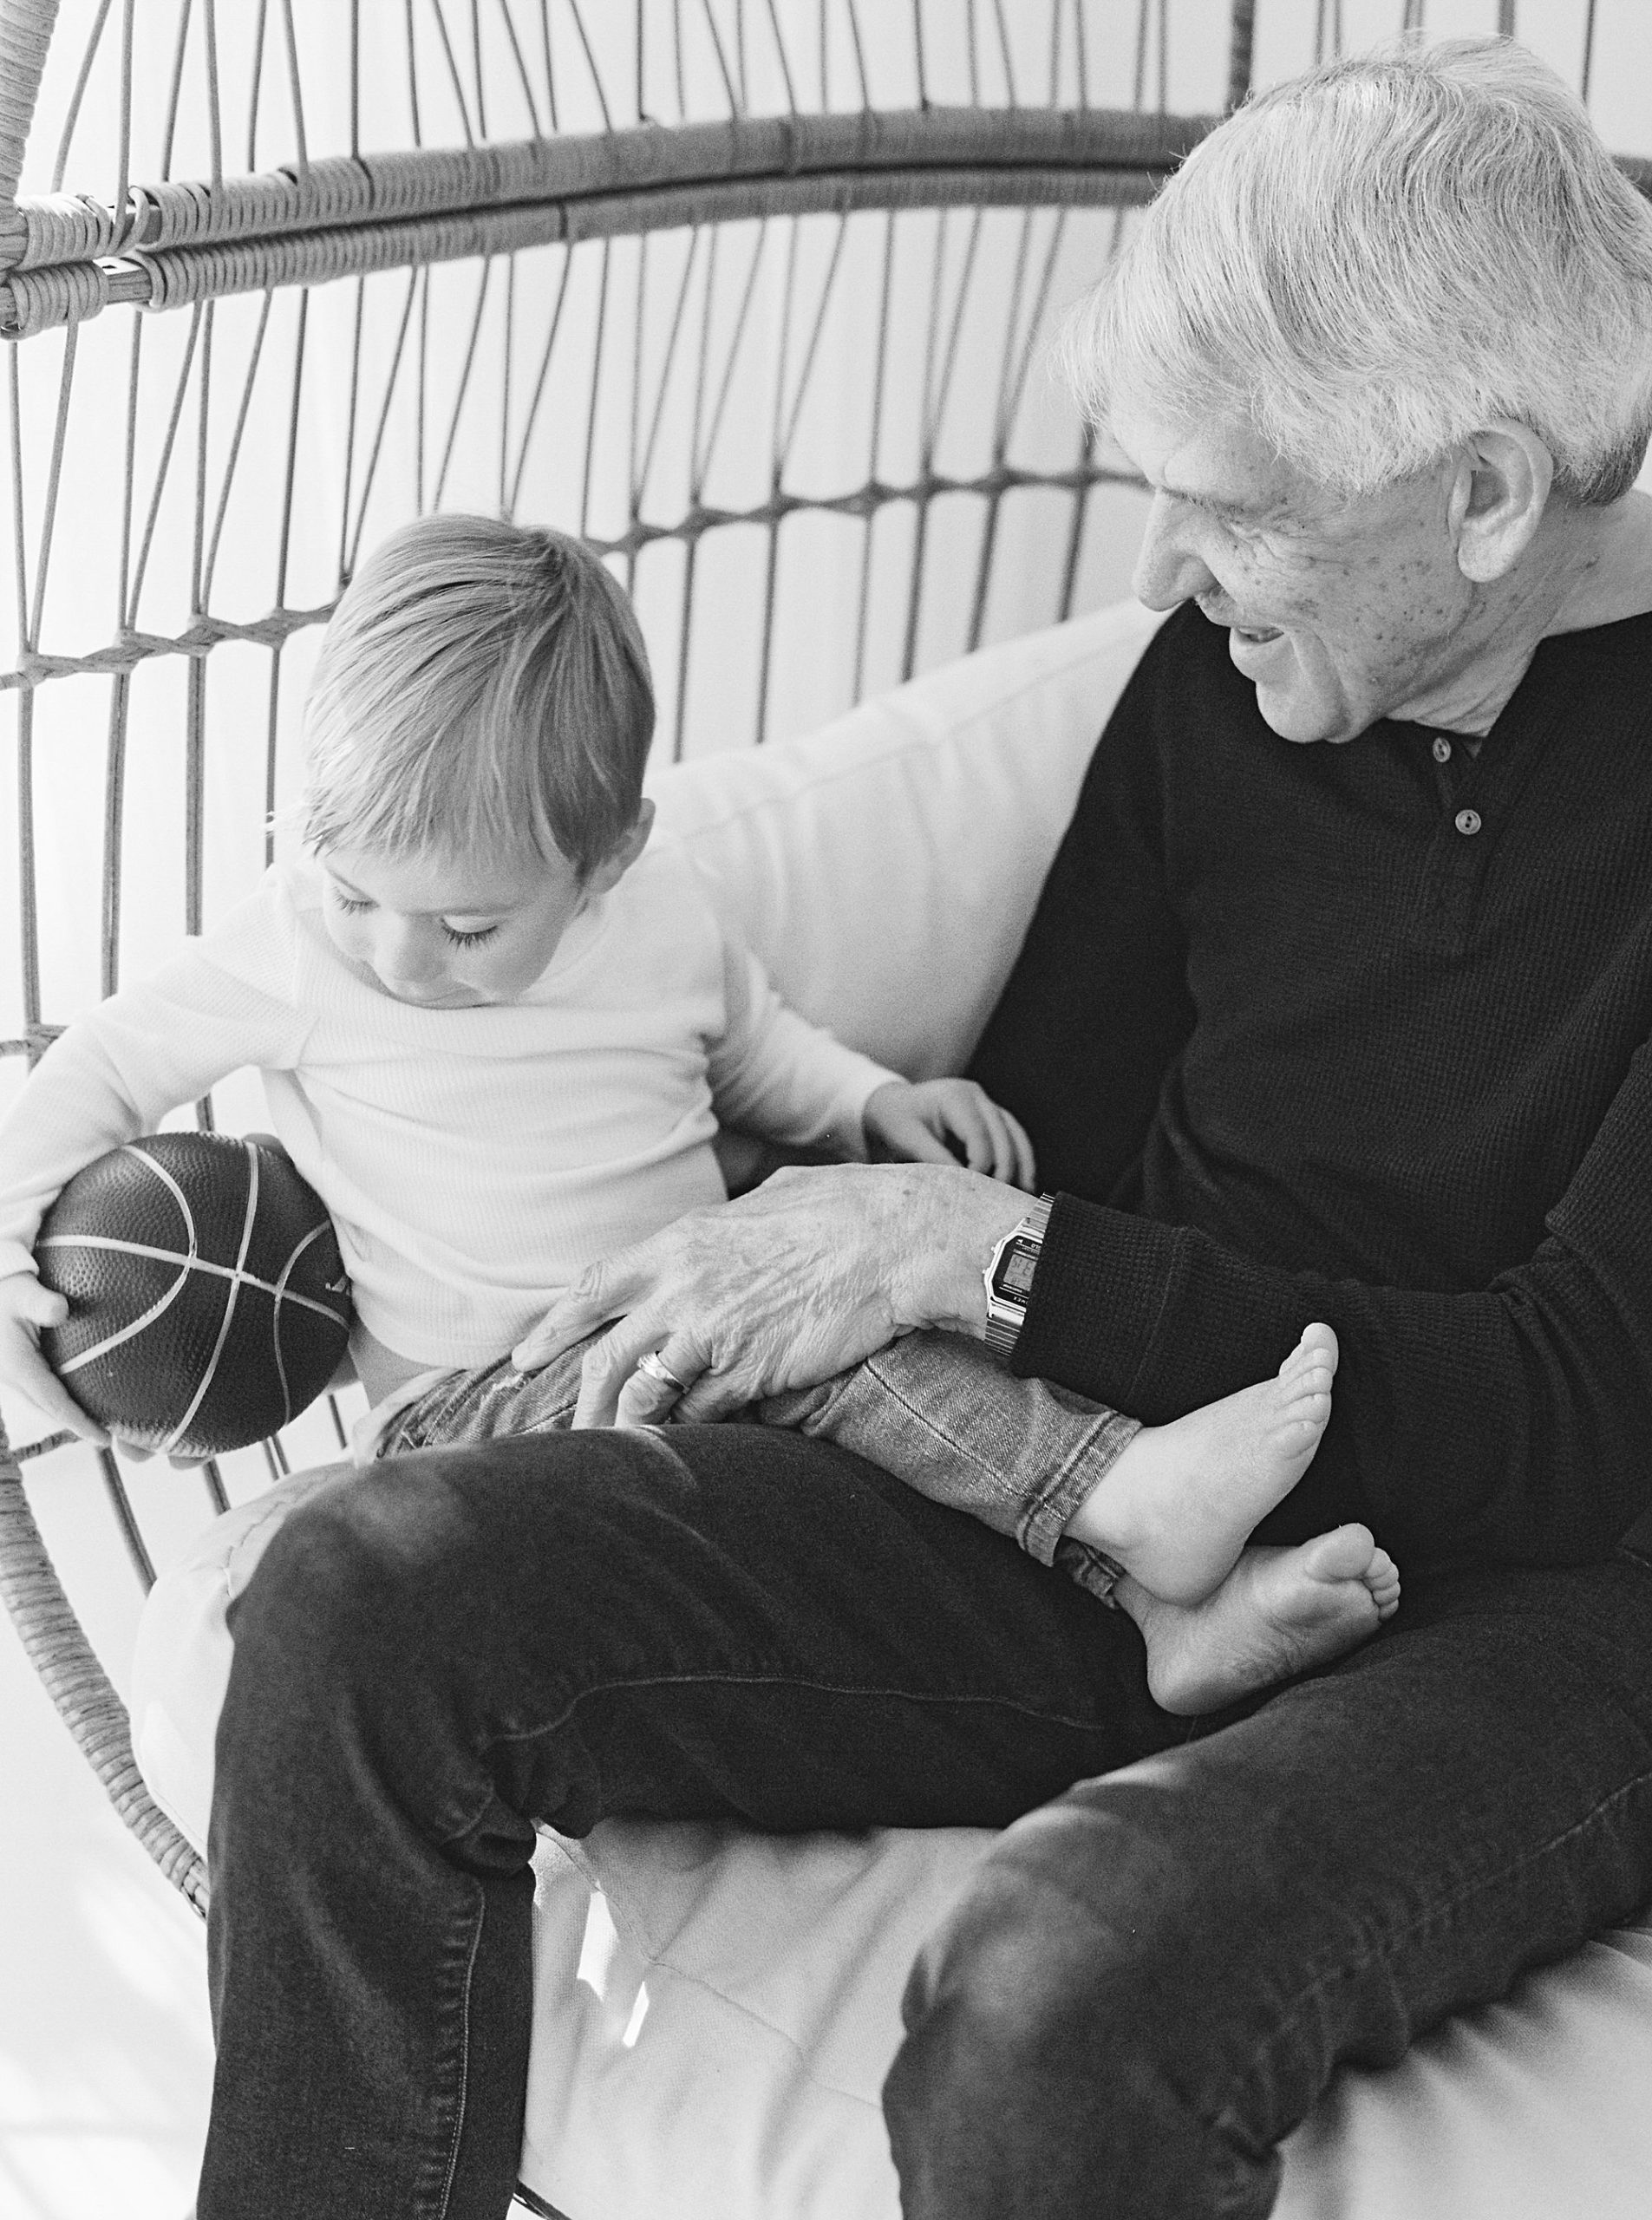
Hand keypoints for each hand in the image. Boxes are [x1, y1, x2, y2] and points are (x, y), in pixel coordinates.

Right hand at [0, 1270, 110, 1446]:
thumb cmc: (9, 1289)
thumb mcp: (24, 1292)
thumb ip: (42, 1303)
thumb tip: (60, 1311)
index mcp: (17, 1366)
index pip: (52, 1402)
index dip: (78, 1423)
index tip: (102, 1438)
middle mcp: (12, 1377)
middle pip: (49, 1411)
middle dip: (78, 1426)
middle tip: (110, 1436)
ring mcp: (12, 1377)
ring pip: (43, 1405)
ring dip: (68, 1416)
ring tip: (100, 1424)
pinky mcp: (16, 1372)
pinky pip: (40, 1394)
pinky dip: (59, 1403)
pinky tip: (80, 1401)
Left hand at [511, 1161, 1027, 1429]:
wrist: (902, 1239)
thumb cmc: (848, 1208)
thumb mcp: (771, 1198)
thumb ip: (730, 1222)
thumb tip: (724, 1225)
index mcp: (681, 1241)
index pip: (592, 1287)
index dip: (553, 1326)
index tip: (526, 1355)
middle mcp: (683, 1287)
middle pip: (603, 1354)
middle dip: (574, 1397)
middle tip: (556, 1429)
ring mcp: (714, 1333)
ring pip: (641, 1393)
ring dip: (622, 1427)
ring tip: (609, 1453)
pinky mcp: (751, 1372)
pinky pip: (699, 1416)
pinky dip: (685, 1435)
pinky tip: (679, 1449)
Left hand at [863, 1078, 1035, 1188]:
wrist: (894, 1104)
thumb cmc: (897, 1120)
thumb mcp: (908, 1139)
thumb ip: (935, 1160)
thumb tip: (961, 1185)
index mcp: (954, 1096)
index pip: (978, 1133)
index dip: (980, 1163)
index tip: (974, 1189)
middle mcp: (975, 1095)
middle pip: (1002, 1132)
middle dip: (1004, 1166)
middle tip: (999, 1197)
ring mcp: (986, 1104)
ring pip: (1014, 1133)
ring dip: (1021, 1163)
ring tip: (1024, 1192)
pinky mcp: (990, 1116)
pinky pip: (1013, 1136)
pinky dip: (1020, 1158)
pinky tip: (1024, 1181)